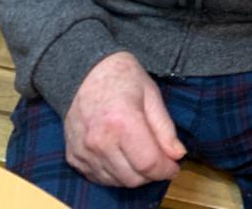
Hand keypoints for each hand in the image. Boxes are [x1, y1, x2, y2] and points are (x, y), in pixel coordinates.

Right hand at [64, 52, 185, 186]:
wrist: (84, 70)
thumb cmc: (122, 77)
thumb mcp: (151, 94)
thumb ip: (165, 128)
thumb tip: (177, 155)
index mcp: (122, 121)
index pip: (149, 163)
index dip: (166, 169)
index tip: (174, 165)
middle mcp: (99, 141)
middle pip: (133, 178)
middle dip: (151, 174)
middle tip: (159, 159)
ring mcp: (84, 151)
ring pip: (116, 181)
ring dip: (133, 175)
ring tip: (140, 155)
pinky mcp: (74, 156)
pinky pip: (98, 178)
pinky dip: (114, 173)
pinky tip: (121, 156)